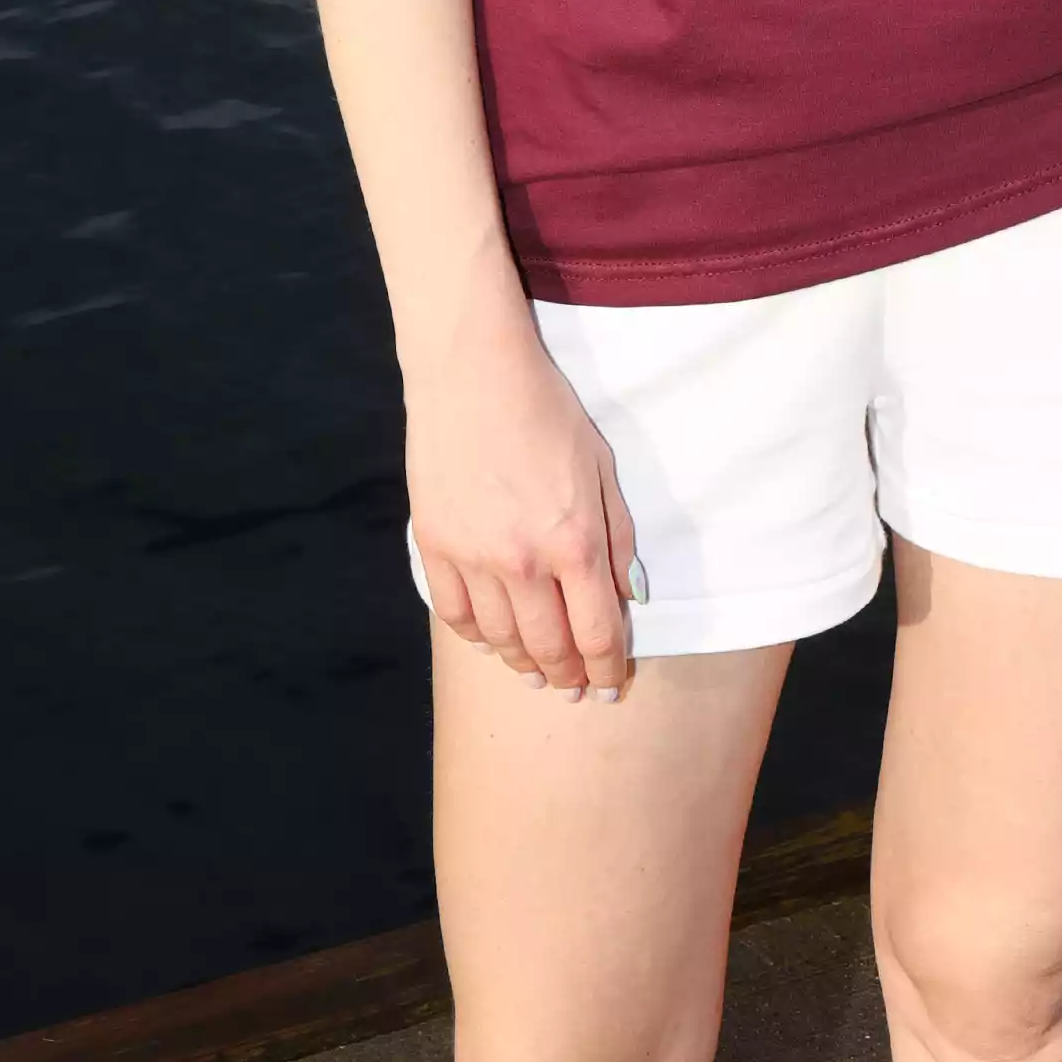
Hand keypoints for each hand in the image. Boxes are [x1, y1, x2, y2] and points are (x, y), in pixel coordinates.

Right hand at [405, 321, 639, 699]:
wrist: (473, 373)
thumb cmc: (547, 410)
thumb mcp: (601, 467)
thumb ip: (618, 538)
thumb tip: (627, 598)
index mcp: (573, 540)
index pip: (596, 632)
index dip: (607, 667)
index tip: (611, 685)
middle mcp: (523, 561)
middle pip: (548, 649)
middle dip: (568, 677)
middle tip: (575, 688)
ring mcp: (472, 557)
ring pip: (500, 641)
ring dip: (523, 664)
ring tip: (537, 671)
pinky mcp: (434, 546)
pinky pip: (454, 615)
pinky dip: (476, 637)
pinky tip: (491, 639)